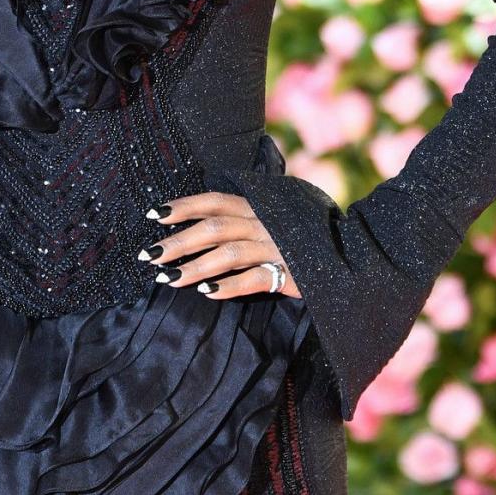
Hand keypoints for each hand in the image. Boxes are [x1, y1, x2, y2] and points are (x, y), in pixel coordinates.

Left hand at [136, 190, 301, 300]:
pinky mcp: (291, 273)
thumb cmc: (298, 237)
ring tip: (169, 279)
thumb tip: (195, 229)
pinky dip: (230, 286)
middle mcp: (264, 222)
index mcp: (257, 206)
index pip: (213, 201)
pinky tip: (208, 293)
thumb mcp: (269, 219)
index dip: (183, 206)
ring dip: (196, 267)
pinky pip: (255, 279)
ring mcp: (277, 247)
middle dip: (178, 241)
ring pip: (229, 253)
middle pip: (214, 228)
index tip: (153, 214)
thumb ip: (240, 220)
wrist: (346, 255)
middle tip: (149, 256)